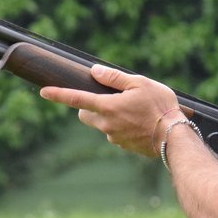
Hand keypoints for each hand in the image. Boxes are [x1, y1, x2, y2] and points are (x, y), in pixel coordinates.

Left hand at [40, 64, 183, 157]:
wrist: (174, 138)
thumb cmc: (160, 107)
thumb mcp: (140, 84)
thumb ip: (115, 78)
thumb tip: (96, 71)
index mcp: (107, 107)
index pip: (76, 99)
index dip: (58, 95)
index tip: (44, 92)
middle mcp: (106, 124)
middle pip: (85, 114)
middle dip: (89, 106)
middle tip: (108, 98)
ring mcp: (114, 137)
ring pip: (101, 124)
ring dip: (109, 116)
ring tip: (134, 111)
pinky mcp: (123, 146)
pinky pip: (115, 133)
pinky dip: (121, 126)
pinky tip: (139, 123)